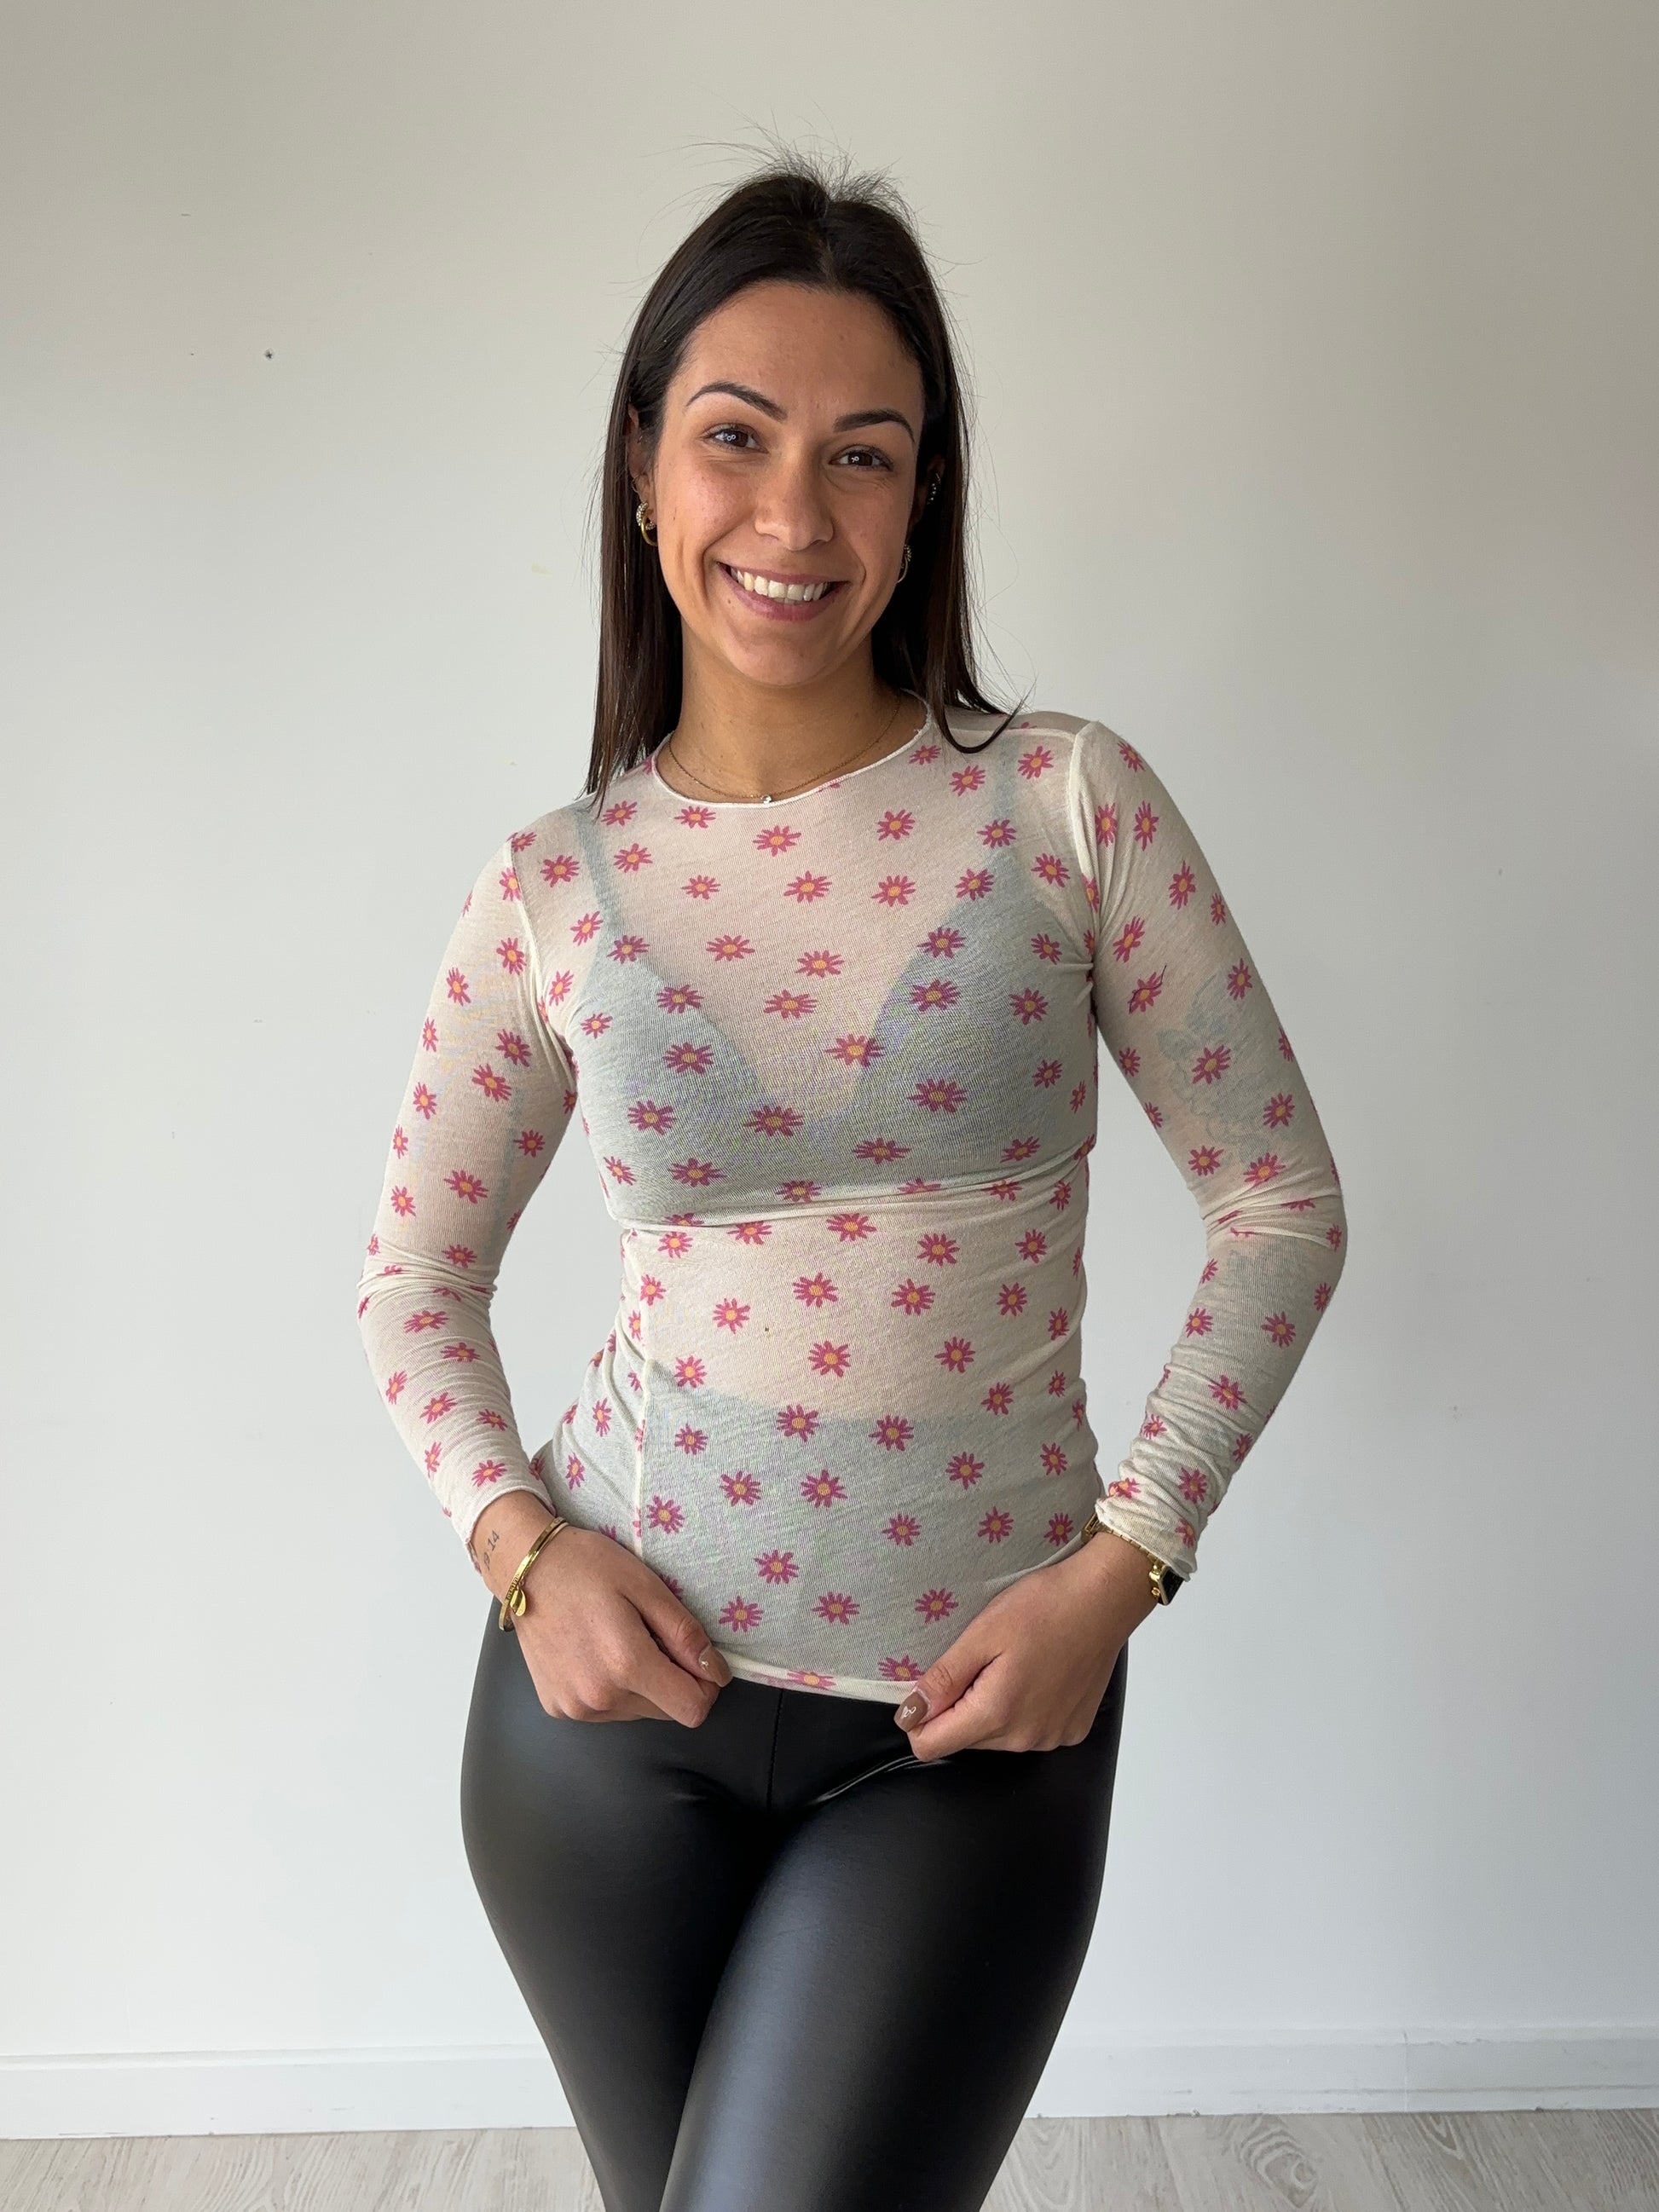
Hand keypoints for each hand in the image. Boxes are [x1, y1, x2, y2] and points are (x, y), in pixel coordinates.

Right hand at [483, 1505, 732, 1726]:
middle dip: (671, 1680)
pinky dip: (613, 1688)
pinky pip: (606, 1711)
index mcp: (626, 1665)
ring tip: (619, 1640)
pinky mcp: (557, 1708)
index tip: (698, 1659)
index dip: (706, 1687)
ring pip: (636, 1712)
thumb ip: (684, 1634)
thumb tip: (717, 1673)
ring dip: (641, 1685)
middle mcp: (599, 1697)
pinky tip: (595, 1653)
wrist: (525, 1568)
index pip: (691, 1709)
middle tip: (650, 1635)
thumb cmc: (588, 1567)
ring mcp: (574, 1707)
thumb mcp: (647, 1587)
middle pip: (665, 1711)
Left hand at [892, 1529, 1160, 1759]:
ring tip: (1011, 1662)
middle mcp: (1025, 1739)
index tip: (929, 1686)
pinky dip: (1023, 1709)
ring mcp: (1052, 1738)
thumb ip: (944, 1678)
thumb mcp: (982, 1633)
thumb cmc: (1044, 1606)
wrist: (1105, 1599)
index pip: (932, 1745)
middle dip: (959, 1707)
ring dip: (991, 1708)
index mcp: (997, 1714)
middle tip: (979, 1659)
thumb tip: (909, 1714)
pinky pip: (1030, 1731)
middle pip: (965, 1740)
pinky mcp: (1072, 1730)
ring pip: (997, 1737)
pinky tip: (1036, 1673)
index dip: (919, 1718)